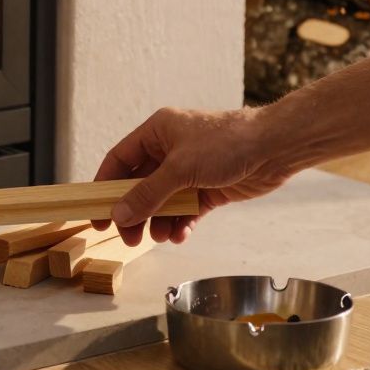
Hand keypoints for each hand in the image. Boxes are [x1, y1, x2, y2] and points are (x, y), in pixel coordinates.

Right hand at [93, 107, 295, 245]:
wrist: (274, 148)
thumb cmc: (227, 143)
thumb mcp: (180, 169)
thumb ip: (147, 193)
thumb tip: (119, 214)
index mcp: (157, 132)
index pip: (120, 159)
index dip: (104, 185)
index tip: (96, 212)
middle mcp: (170, 150)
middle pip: (139, 185)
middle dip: (134, 212)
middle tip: (129, 237)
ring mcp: (189, 171)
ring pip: (162, 202)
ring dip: (158, 221)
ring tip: (161, 236)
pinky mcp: (208, 189)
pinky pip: (185, 210)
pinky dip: (181, 224)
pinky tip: (181, 234)